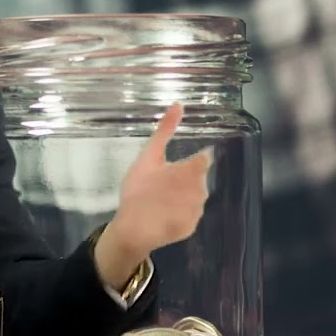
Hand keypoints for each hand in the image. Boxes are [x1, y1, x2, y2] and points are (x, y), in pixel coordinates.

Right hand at [95, 103, 211, 288]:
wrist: (132, 230)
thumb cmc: (138, 191)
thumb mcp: (147, 157)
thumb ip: (164, 131)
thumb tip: (179, 104)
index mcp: (192, 171)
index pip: (204, 159)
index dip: (191, 161)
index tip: (177, 165)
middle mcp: (201, 190)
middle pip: (197, 178)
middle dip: (182, 179)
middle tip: (159, 185)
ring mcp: (197, 211)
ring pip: (193, 197)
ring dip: (181, 196)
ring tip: (159, 200)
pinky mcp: (192, 227)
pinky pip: (188, 215)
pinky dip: (178, 214)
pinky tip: (162, 214)